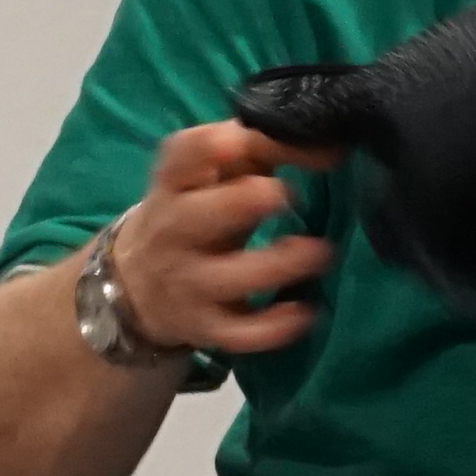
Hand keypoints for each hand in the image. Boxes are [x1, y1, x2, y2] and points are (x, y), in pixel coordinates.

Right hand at [107, 118, 338, 354]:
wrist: (141, 284)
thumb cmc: (199, 211)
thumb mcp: (217, 175)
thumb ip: (268, 149)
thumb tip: (334, 145)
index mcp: (174, 184)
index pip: (181, 155)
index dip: (214, 145)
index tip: (248, 142)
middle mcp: (173, 231)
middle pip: (198, 216)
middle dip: (244, 201)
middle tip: (286, 195)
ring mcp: (187, 283)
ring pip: (229, 277)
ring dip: (279, 264)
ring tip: (319, 251)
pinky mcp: (205, 327)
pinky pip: (240, 333)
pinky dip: (275, 326)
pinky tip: (305, 311)